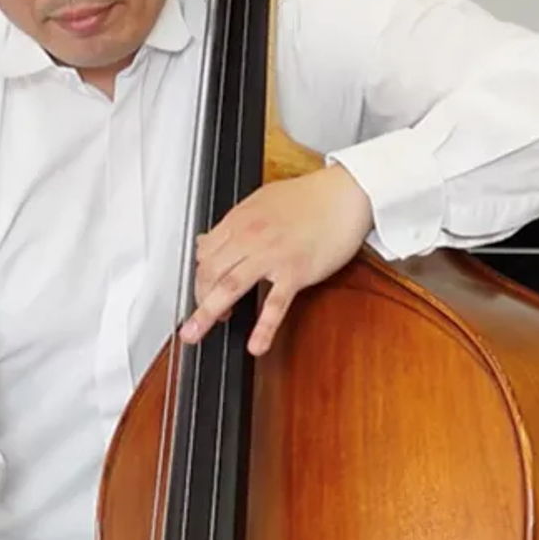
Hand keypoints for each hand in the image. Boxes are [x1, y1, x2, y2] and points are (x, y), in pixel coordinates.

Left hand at [180, 163, 372, 355]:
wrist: (343, 194)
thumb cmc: (308, 198)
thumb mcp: (259, 202)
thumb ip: (233, 224)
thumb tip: (206, 241)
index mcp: (239, 220)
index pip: (204, 253)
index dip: (200, 276)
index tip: (204, 289)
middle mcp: (250, 236)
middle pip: (210, 272)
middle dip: (199, 300)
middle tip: (197, 320)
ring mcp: (271, 255)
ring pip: (230, 286)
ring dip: (208, 314)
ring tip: (195, 335)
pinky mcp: (295, 271)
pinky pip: (275, 304)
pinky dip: (264, 328)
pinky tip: (256, 345)